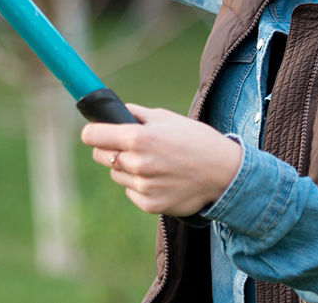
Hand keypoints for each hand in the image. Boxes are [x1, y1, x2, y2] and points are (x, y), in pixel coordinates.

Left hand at [82, 104, 241, 215]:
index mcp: (138, 138)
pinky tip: (160, 178)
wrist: (225, 174)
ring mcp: (143, 187)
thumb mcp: (167, 118)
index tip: (96, 131)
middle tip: (128, 145)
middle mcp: (137, 164)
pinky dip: (139, 185)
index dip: (93, 132)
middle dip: (109, 148)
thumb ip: (136, 115)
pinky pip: (131, 192)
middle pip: (100, 156)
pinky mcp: (150, 205)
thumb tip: (116, 113)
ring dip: (125, 168)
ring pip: (116, 174)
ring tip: (152, 162)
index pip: (92, 136)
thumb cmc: (197, 140)